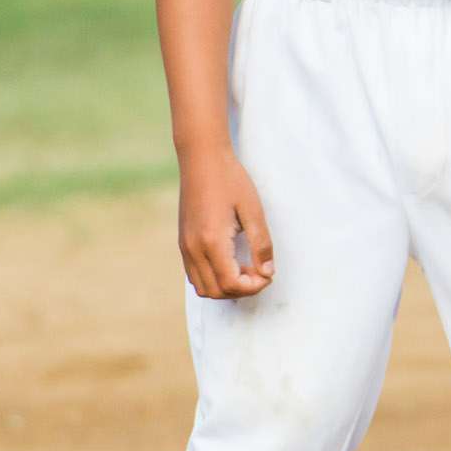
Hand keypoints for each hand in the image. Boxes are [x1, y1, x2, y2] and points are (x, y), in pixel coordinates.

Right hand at [177, 144, 274, 298]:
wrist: (202, 159)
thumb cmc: (230, 179)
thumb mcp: (253, 210)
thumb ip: (261, 244)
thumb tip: (267, 271)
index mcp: (212, 241)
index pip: (231, 284)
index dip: (253, 286)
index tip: (267, 273)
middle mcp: (194, 248)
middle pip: (216, 291)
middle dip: (241, 290)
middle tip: (258, 271)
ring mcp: (185, 246)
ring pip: (202, 287)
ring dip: (225, 287)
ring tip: (244, 267)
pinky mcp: (183, 242)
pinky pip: (194, 274)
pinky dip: (212, 278)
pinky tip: (229, 261)